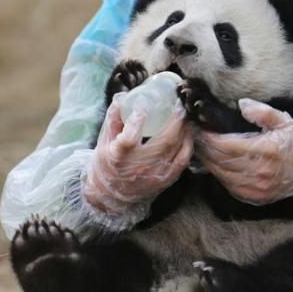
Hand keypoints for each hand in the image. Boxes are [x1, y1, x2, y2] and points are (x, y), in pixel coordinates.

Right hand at [83, 99, 192, 213]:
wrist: (113, 195)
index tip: (143, 106)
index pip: (129, 138)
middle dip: (175, 120)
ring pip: (177, 149)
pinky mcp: (166, 180)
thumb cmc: (108, 162)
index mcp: (119, 156)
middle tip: (178, 104)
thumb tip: (125, 95)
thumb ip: (114, 117)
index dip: (137, 121)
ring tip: (183, 115)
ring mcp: (155, 174)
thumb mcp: (104, 139)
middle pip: (164, 142)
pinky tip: (187, 132)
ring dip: (184, 129)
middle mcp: (139, 167)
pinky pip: (183, 159)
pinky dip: (188, 143)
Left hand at [195, 98, 292, 203]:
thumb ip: (263, 112)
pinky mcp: (255, 197)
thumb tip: (242, 104)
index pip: (226, 145)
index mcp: (266, 150)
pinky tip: (214, 163)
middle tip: (194, 137)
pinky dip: (218, 174)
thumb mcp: (283, 121)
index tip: (200, 128)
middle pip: (220, 161)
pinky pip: (229, 186)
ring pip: (222, 175)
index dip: (209, 138)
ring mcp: (257, 188)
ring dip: (208, 162)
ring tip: (201, 149)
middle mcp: (260, 171)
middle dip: (204, 149)